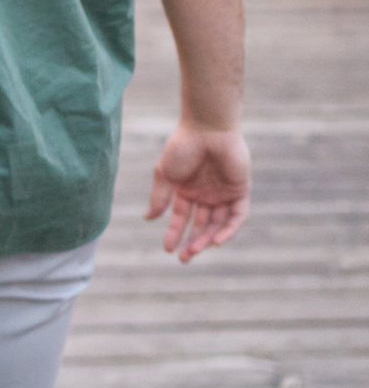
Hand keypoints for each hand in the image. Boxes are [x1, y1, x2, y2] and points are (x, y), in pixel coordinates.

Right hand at [146, 122, 250, 261]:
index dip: (175, 233)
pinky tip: (217, 240)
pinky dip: (229, 229)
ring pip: (219, 223)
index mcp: (186, 190)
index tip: (167, 249)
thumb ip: (159, 197)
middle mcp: (206, 194)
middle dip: (193, 242)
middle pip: (201, 225)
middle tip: (185, 258)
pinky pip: (237, 215)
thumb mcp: (165, 175)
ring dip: (208, 238)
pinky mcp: (240, 191)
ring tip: (196, 250)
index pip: (181, 218)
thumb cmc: (182, 148)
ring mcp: (223, 193)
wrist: (207, 129)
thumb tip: (148, 218)